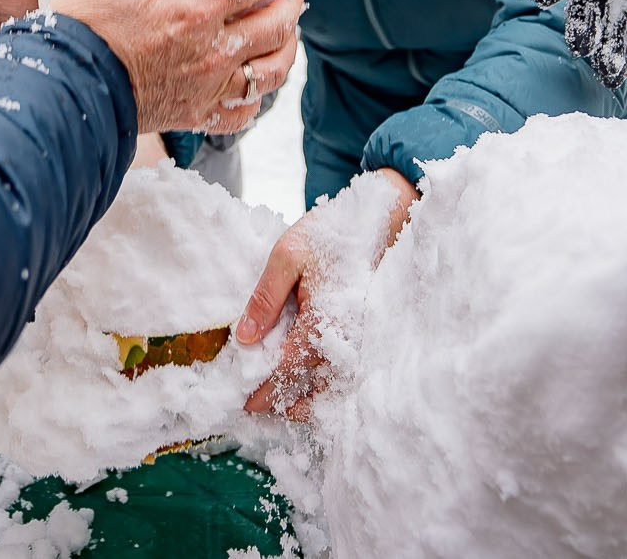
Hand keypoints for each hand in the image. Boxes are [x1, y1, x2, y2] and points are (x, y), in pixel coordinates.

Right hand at [52, 0, 304, 135]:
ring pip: (270, 74)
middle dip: (291, 4)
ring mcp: (207, 90)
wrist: (64, 88)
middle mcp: (211, 54)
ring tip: (287, 33)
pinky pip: (242, 114)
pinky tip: (256, 84)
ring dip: (286, 50)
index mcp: (193, 12)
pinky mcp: (195, 116)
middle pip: (275, 27)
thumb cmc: (83, 27)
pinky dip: (257, 99)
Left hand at [241, 168, 418, 420]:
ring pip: (334, 387)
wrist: (381, 217)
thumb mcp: (288, 255)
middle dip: (286, 404)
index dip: (265, 390)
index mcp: (325, 321)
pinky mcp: (365, 334)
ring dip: (308, 400)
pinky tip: (309, 383)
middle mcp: (347, 339)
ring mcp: (360, 339)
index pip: (289, 370)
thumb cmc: (332, 233)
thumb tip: (245, 337)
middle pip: (314, 389)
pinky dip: (327, 385)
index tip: (245, 403)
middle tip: (258, 409)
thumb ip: (266, 297)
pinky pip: (346, 371)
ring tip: (281, 404)